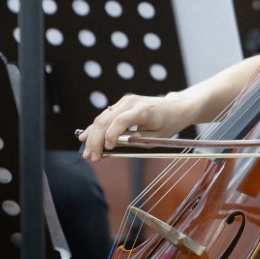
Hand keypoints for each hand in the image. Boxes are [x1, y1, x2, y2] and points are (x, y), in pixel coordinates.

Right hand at [78, 92, 192, 161]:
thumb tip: (113, 146)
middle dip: (96, 141)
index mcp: (143, 111)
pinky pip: (105, 116)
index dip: (111, 135)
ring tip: (87, 153)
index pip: (121, 121)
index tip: (108, 150)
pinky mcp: (122, 103)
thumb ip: (135, 140)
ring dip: (92, 136)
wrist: (175, 107)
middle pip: (106, 120)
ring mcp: (125, 101)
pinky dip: (95, 128)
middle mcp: (132, 102)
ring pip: (102, 118)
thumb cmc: (168, 124)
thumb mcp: (156, 137)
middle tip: (92, 157)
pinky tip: (84, 137)